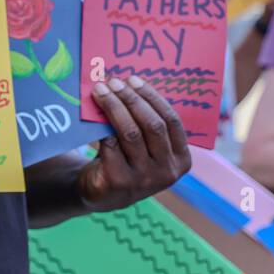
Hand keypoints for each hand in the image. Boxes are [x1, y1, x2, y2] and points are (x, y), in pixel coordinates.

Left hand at [81, 75, 191, 212]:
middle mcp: (168, 171)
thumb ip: (145, 123)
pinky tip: (92, 113)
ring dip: (113, 107)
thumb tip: (128, 83)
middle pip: (152, 125)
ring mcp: (144, 179)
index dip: (152, 97)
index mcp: (181, 159)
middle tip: (113, 82)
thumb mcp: (145, 147)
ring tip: (100, 91)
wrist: (101, 193)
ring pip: (131, 133)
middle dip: (131, 99)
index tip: (133, 79)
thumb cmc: (125, 160)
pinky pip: (110, 146)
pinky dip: (101, 127)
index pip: (172, 121)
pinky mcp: (119, 182)